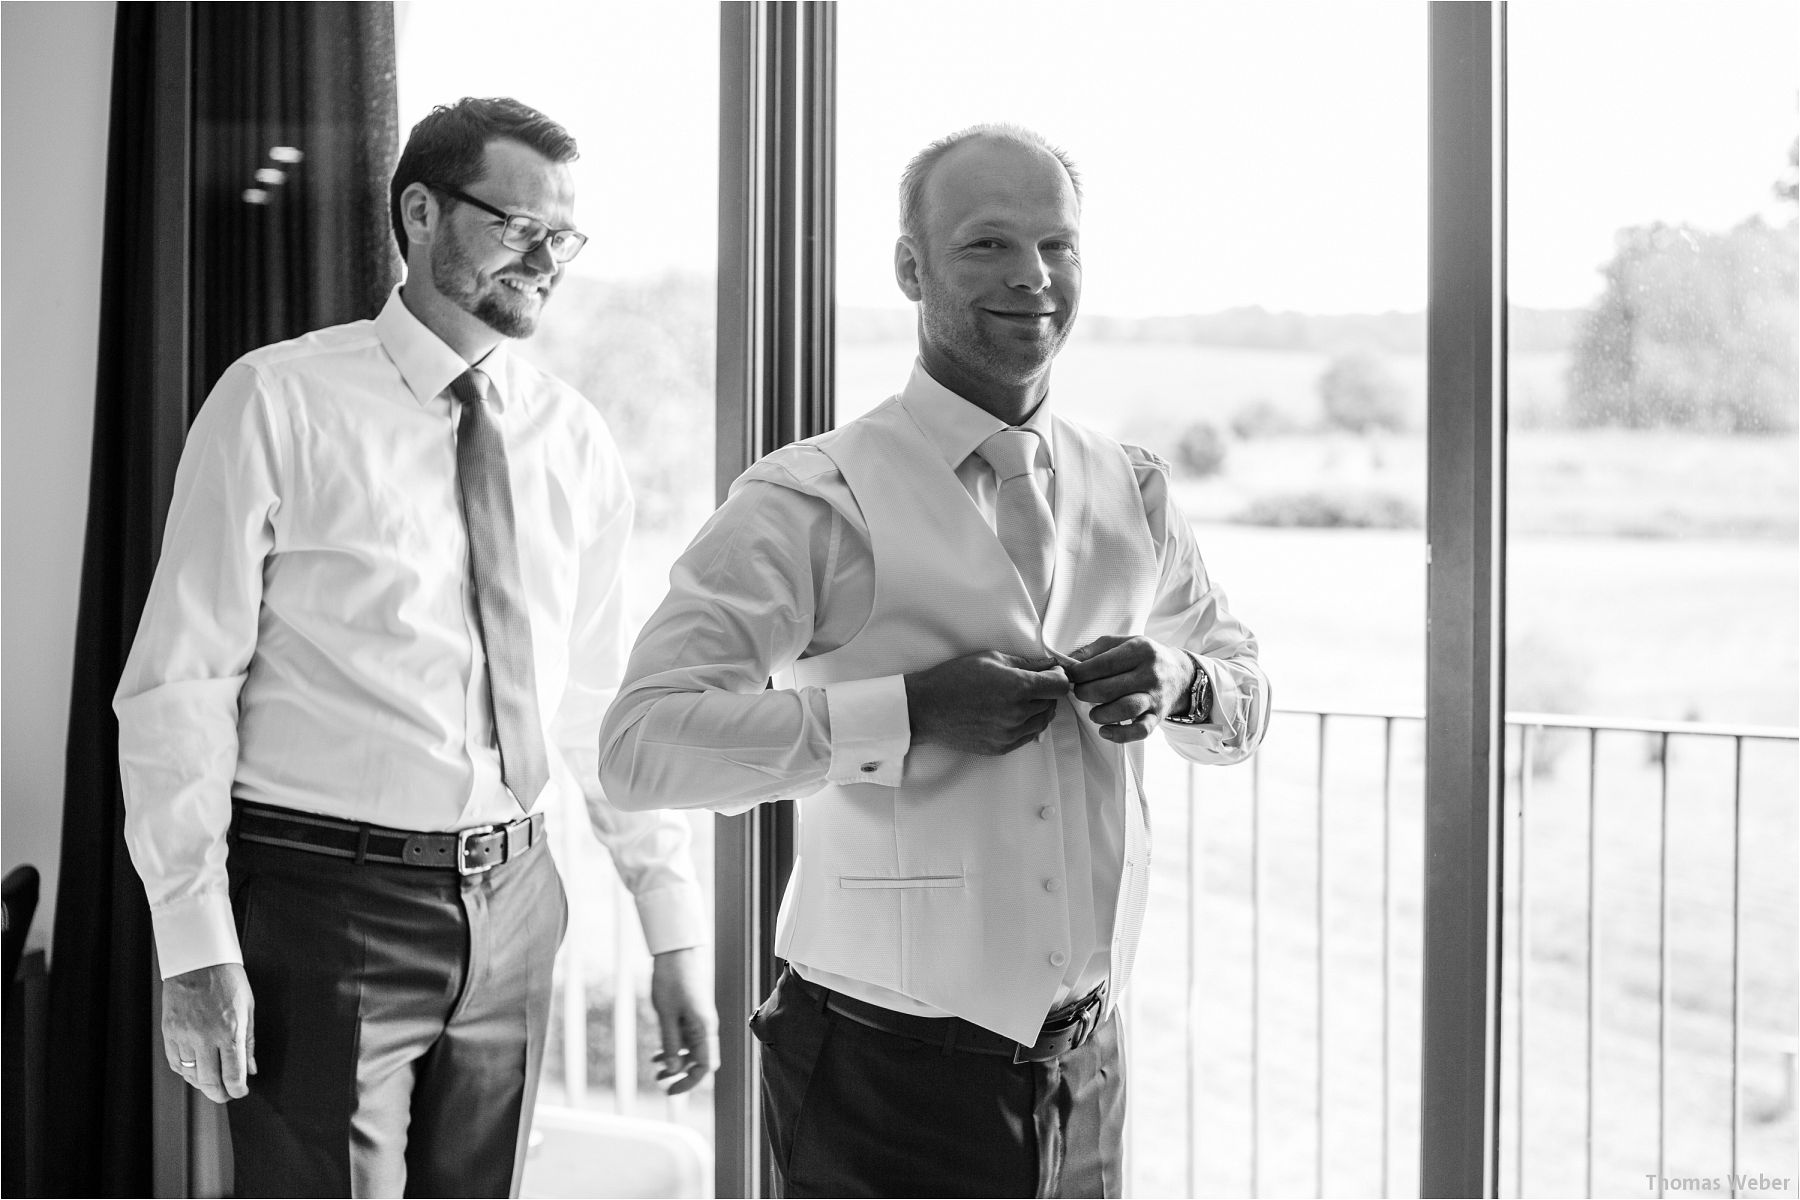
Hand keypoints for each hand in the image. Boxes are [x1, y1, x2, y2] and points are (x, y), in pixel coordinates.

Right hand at [161, 962, 255, 1103]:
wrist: (198, 960)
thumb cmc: (228, 980)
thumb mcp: (248, 1008)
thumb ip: (249, 1042)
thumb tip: (251, 1069)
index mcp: (229, 1031)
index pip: (233, 1075)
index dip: (237, 1090)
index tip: (240, 1092)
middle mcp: (205, 1037)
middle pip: (210, 1082)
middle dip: (220, 1094)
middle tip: (227, 1094)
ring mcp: (184, 1036)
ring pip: (191, 1075)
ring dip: (203, 1084)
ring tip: (213, 1082)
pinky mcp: (169, 1032)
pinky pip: (176, 1063)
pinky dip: (186, 1071)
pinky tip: (195, 1070)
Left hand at [649, 947, 717, 1095]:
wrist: (676, 953)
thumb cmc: (671, 980)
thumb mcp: (666, 1014)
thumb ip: (671, 1043)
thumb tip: (674, 1070)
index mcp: (704, 1028)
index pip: (705, 1066)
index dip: (689, 1082)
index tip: (670, 1090)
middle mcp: (706, 1027)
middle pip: (700, 1061)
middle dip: (682, 1076)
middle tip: (661, 1085)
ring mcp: (699, 1021)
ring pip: (692, 1051)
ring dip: (675, 1063)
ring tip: (655, 1073)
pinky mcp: (692, 1015)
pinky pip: (686, 1039)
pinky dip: (673, 1048)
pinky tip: (657, 1054)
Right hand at [904, 650, 1072, 754]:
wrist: (927, 708)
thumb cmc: (955, 678)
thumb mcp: (991, 659)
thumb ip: (1026, 663)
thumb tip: (1050, 664)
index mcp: (1018, 687)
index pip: (1061, 686)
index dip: (1059, 677)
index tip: (1051, 673)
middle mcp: (1019, 713)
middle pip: (1053, 703)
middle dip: (1047, 691)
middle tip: (1032, 683)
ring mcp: (1011, 733)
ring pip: (1043, 721)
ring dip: (1038, 709)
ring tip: (1019, 698)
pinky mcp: (1002, 747)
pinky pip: (1028, 735)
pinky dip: (1026, 724)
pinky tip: (1010, 713)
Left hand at [1057, 635, 1194, 743]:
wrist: (1180, 673)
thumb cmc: (1143, 657)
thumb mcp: (1123, 643)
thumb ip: (1095, 649)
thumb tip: (1067, 661)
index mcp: (1139, 650)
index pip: (1103, 664)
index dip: (1080, 673)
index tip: (1070, 676)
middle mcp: (1149, 673)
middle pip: (1110, 688)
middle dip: (1085, 693)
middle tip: (1079, 693)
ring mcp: (1155, 696)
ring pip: (1125, 709)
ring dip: (1100, 714)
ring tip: (1093, 712)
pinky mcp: (1158, 716)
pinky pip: (1140, 730)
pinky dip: (1120, 735)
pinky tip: (1105, 731)